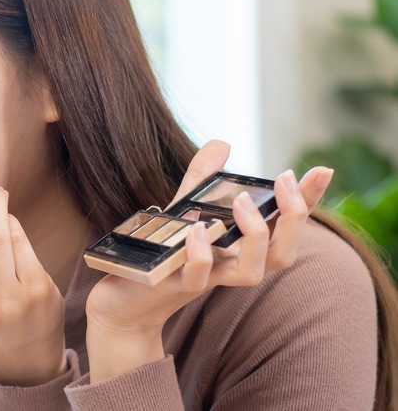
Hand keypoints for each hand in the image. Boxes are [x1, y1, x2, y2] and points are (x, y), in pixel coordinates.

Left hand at [85, 140, 333, 382]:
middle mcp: (230, 266)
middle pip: (282, 254)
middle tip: (283, 179)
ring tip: (242, 203)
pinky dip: (201, 254)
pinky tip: (197, 230)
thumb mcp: (183, 212)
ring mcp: (206, 279)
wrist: (123, 301)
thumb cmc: (160, 256)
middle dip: (292, 217)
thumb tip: (221, 144)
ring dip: (254, 235)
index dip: (307, 201)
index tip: (322, 171)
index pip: (284, 225)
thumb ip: (202, 181)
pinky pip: (198, 277)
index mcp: (238, 247)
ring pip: (251, 272)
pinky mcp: (175, 286)